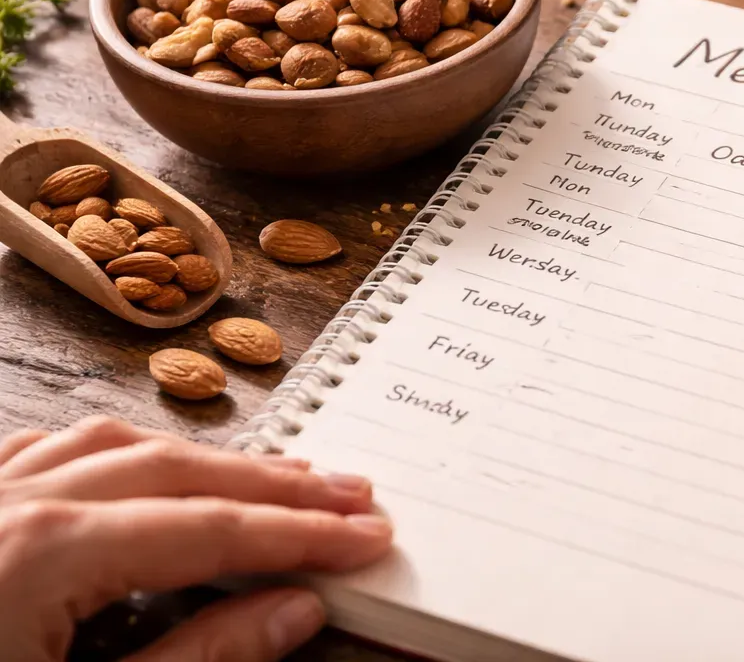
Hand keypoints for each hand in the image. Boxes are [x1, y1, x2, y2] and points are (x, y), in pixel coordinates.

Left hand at [0, 417, 391, 660]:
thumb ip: (196, 660)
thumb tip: (295, 612)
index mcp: (46, 553)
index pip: (212, 530)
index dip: (301, 534)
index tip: (366, 538)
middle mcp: (13, 503)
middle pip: (176, 472)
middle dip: (274, 485)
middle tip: (350, 496)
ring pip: (109, 446)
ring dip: (201, 460)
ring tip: (271, 475)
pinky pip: (42, 452)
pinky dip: (107, 453)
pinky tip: (136, 465)